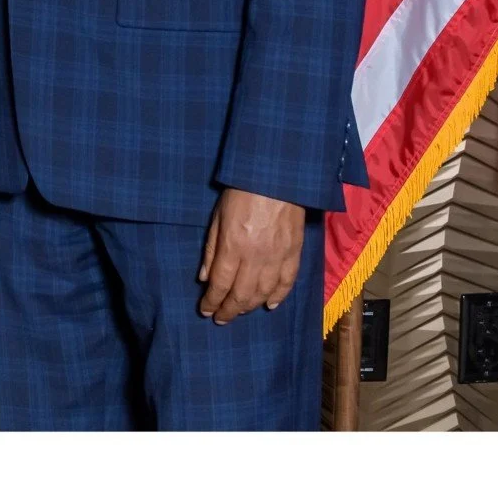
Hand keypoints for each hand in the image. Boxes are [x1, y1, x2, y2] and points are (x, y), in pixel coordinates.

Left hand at [197, 188, 305, 323]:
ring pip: (263, 293)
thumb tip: (204, 277)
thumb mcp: (217, 217)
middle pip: (241, 294)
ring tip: (239, 312)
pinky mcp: (294, 253)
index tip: (205, 310)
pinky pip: (287, 282)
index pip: (220, 283)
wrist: (276, 178)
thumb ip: (212, 249)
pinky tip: (269, 305)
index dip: (212, 301)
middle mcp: (256, 256)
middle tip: (220, 319)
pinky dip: (278, 297)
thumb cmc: (241, 193)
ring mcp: (277, 256)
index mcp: (233, 246)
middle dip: (229, 310)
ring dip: (250, 306)